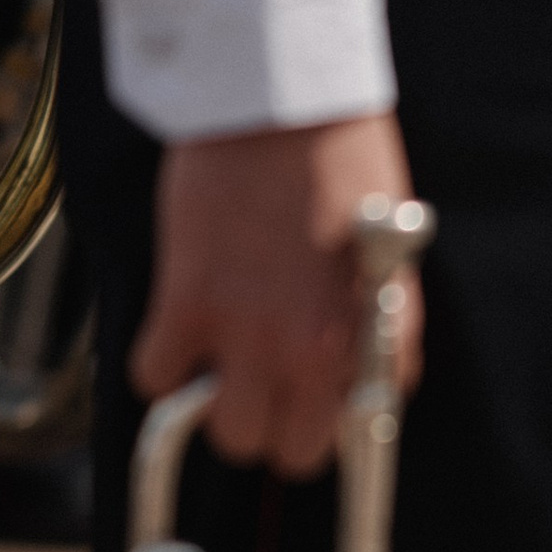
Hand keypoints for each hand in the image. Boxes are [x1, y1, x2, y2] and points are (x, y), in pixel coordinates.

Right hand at [134, 114, 418, 478]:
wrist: (281, 98)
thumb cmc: (344, 163)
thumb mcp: (395, 258)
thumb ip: (385, 330)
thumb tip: (374, 386)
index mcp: (369, 340)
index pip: (354, 439)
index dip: (327, 426)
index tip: (310, 409)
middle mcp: (311, 351)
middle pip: (286, 453)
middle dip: (276, 426)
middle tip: (264, 387)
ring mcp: (245, 332)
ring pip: (225, 433)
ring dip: (220, 407)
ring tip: (221, 363)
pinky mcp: (185, 302)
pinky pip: (156, 379)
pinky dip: (161, 367)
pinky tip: (177, 332)